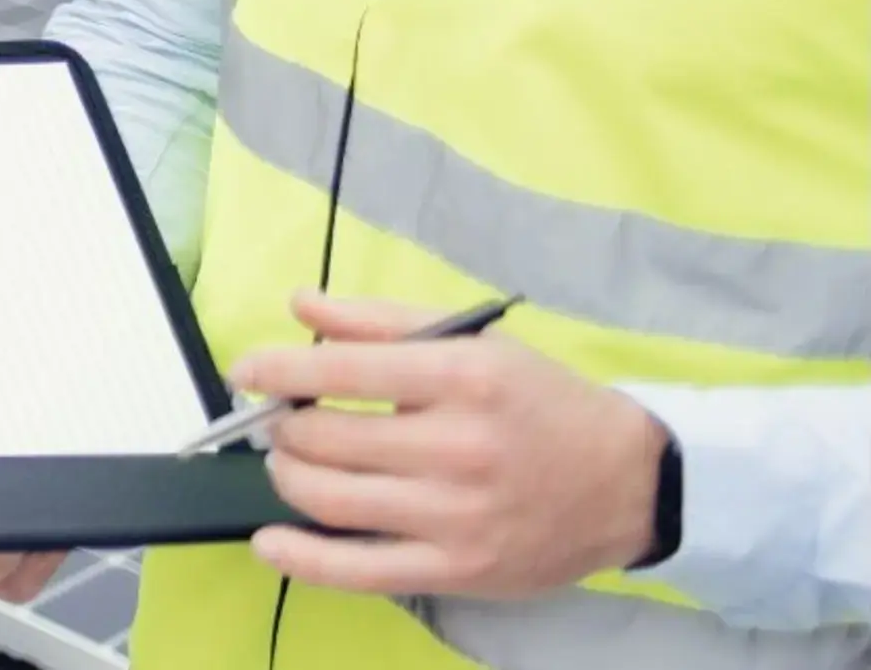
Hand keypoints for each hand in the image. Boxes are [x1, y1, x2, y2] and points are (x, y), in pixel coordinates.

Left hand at [240, 292, 670, 598]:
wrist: (629, 483)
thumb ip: (379, 320)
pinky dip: (301, 557)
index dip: (275, 370)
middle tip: (282, 422)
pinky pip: (359, 571)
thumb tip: (299, 306)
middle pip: (324, 439)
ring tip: (292, 462)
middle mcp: (459, 448)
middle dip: (282, 428)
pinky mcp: (460, 570)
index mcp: (462, 378)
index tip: (247, 371)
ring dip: (287, 477)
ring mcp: (458, 516)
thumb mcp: (472, 344)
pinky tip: (269, 540)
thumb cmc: (540, 404)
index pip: (339, 370)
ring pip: (329, 499)